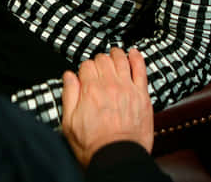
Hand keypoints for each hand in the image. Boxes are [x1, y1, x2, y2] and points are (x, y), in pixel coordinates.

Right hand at [61, 47, 152, 166]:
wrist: (117, 157)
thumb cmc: (93, 145)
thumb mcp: (69, 123)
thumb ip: (69, 95)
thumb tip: (68, 76)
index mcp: (90, 90)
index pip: (86, 65)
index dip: (85, 69)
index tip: (85, 75)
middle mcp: (110, 85)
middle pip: (103, 60)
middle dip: (99, 61)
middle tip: (99, 68)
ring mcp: (128, 88)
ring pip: (121, 60)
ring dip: (116, 54)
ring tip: (115, 54)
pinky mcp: (142, 95)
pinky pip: (141, 70)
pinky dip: (137, 58)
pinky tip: (134, 53)